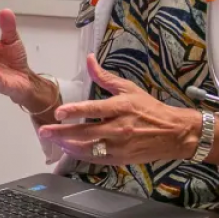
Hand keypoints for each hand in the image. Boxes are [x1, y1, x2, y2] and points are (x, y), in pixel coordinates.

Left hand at [36, 54, 200, 165]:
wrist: (174, 133)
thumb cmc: (150, 109)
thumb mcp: (129, 88)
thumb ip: (104, 76)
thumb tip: (89, 58)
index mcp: (121, 107)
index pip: (95, 110)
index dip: (76, 111)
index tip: (58, 112)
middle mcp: (119, 128)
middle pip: (86, 132)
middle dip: (62, 132)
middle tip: (44, 131)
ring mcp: (120, 146)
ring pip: (89, 148)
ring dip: (68, 145)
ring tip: (53, 140)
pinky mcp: (121, 158)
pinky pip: (97, 159)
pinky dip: (81, 155)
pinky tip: (69, 149)